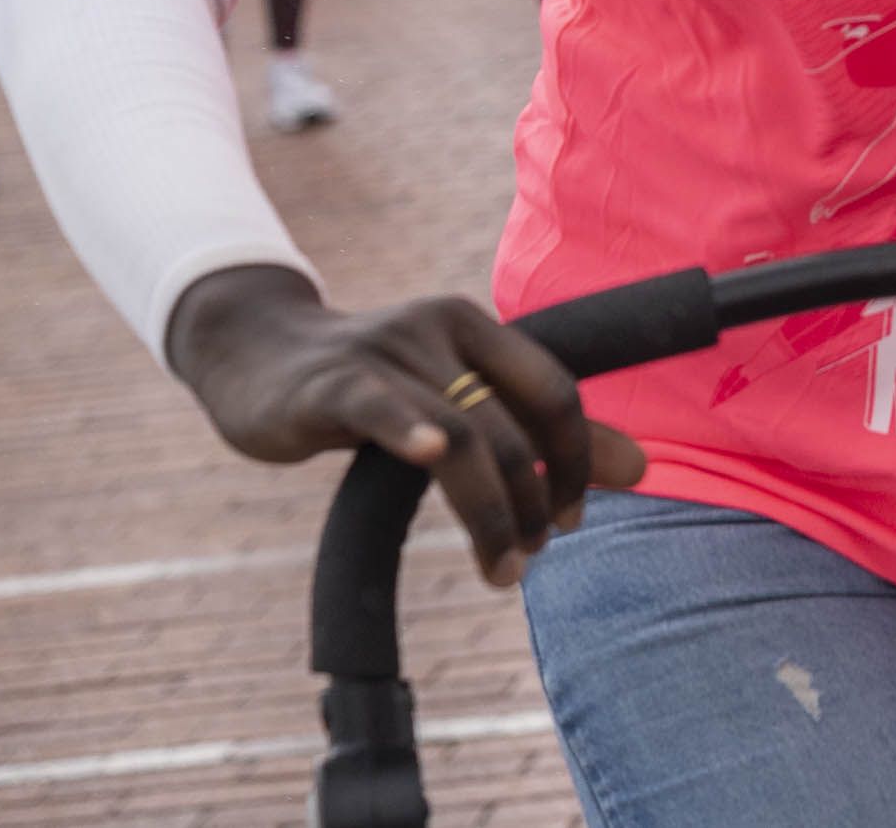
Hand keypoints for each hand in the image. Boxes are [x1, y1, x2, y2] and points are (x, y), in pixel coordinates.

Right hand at [166, 265, 645, 586]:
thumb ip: (539, 430)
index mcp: (475, 327)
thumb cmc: (371, 384)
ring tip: (503, 567)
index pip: (553, 389)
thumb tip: (641, 469)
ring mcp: (382, 353)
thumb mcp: (457, 396)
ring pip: (458, 432)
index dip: (577, 455)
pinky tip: (428, 456)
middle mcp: (437, 329)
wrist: (254, 350)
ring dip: (490, 509)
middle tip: (534, 557)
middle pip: (509, 422)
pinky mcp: (328, 385)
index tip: (573, 518)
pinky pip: (377, 405)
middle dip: (533, 498)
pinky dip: (409, 429)